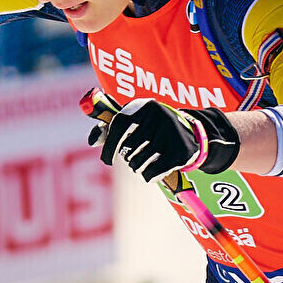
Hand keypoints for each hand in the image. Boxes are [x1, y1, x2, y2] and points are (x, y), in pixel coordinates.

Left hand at [91, 96, 238, 181]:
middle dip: (128, 158)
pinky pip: (152, 172)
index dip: (110, 145)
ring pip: (139, 161)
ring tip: (144, 162)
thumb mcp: (134, 123)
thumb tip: (93, 141)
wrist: (189, 134)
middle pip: (128, 148)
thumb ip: (109, 129)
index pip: (119, 126)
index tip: (106, 161)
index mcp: (145, 105)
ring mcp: (173, 133)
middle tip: (135, 157)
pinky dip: (148, 176)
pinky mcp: (181, 151)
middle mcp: (160, 115)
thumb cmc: (152, 129)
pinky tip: (151, 172)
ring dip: (137, 168)